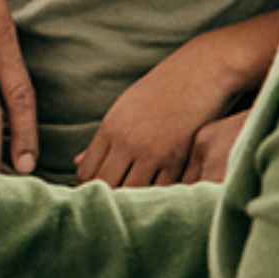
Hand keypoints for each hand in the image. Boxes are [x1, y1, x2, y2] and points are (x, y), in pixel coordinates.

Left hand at [77, 43, 247, 186]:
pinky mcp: (178, 160)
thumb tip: (78, 164)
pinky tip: (159, 197)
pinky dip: (159, 196)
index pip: (87, 171)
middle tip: (115, 203)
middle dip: (108, 197)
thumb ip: (103, 140)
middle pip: (106, 185)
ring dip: (134, 199)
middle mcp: (128, 142)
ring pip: (133, 192)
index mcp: (111, 128)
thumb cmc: (161, 90)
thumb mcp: (126, 109)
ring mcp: (153, 152)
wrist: (200, 73)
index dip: (90, 185)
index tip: (98, 190)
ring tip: (136, 204)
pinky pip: (162, 191)